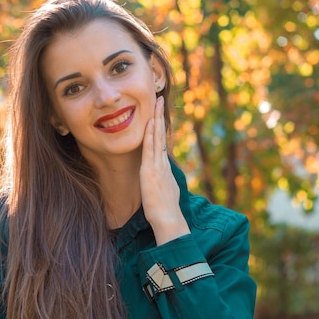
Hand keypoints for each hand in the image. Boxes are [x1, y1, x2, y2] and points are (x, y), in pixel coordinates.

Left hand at [140, 96, 189, 244]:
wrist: (168, 219)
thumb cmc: (165, 211)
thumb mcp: (165, 192)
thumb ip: (164, 183)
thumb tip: (164, 180)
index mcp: (164, 167)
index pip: (162, 142)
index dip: (161, 127)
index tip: (158, 113)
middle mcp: (162, 163)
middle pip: (162, 134)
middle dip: (160, 116)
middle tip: (159, 99)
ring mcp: (157, 166)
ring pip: (157, 137)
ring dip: (156, 119)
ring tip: (156, 103)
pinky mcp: (150, 171)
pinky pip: (150, 148)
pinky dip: (151, 134)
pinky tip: (150, 123)